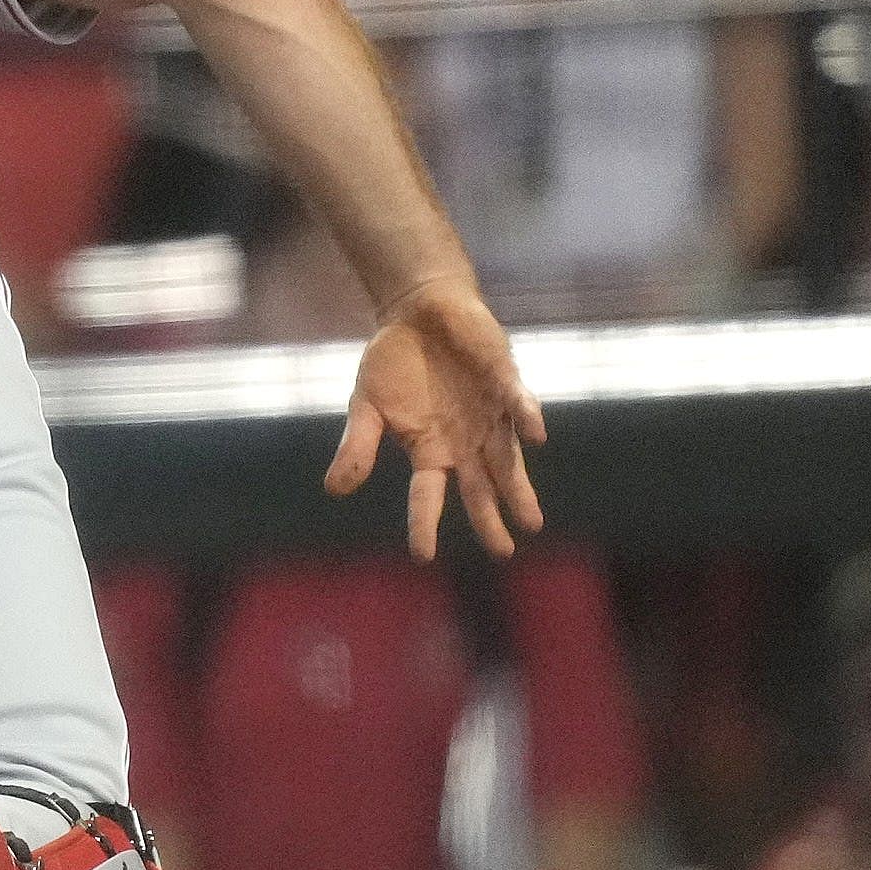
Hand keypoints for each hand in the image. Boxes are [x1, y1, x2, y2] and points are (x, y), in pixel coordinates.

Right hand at [325, 281, 545, 559]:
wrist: (417, 313)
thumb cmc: (391, 363)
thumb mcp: (366, 405)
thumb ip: (357, 447)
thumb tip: (334, 490)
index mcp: (429, 450)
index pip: (427, 495)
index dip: (424, 524)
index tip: (422, 557)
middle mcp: (464, 441)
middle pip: (480, 487)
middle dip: (491, 518)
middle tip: (503, 551)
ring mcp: (488, 415)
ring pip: (507, 459)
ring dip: (518, 489)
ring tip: (531, 521)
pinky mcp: (504, 382)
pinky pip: (518, 405)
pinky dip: (527, 419)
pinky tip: (536, 438)